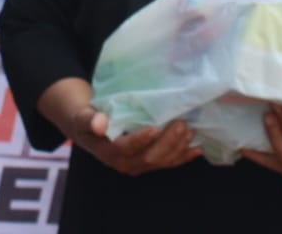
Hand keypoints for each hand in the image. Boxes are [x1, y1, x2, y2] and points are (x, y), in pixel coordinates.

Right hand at [69, 106, 202, 176]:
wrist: (91, 129)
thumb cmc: (89, 119)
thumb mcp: (84, 116)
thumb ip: (90, 119)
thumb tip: (99, 123)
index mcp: (109, 152)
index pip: (126, 148)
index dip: (140, 140)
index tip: (155, 128)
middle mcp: (125, 163)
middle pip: (149, 157)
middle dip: (168, 142)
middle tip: (181, 124)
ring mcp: (138, 165)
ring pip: (162, 161)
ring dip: (178, 147)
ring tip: (189, 130)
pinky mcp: (149, 164)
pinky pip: (168, 163)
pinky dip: (183, 157)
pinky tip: (197, 148)